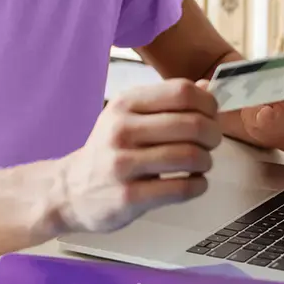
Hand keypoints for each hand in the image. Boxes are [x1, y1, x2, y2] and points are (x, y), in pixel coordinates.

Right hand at [57, 79, 220, 232]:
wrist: (71, 190)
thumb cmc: (109, 150)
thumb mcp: (130, 117)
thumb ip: (167, 102)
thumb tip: (208, 87)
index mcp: (125, 104)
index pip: (182, 91)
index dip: (207, 102)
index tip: (212, 114)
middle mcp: (122, 129)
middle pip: (192, 123)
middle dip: (213, 133)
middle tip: (212, 142)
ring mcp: (123, 164)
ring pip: (190, 156)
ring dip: (207, 161)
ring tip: (202, 164)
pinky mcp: (129, 197)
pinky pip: (180, 188)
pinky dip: (199, 185)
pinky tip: (194, 183)